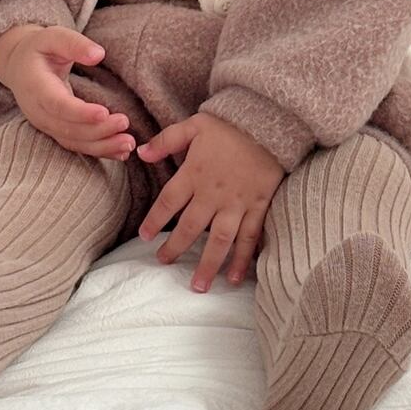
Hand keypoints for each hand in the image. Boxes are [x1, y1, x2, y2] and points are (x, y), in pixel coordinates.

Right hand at [0, 25, 136, 160]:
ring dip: (101, 146)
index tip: (104, 113)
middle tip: (125, 123)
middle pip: (68, 128)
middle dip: (98, 130)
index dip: (80, 112)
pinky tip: (120, 152)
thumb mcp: (53, 37)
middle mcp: (38, 111)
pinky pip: (76, 145)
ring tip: (128, 144)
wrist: (19, 66)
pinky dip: (98, 150)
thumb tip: (99, 54)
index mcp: (35, 86)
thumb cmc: (40, 49)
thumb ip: (74, 44)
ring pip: (73, 141)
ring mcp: (45, 124)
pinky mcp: (55, 131)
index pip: (57, 104)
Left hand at [135, 111, 284, 292]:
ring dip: (208, 264)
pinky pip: (250, 237)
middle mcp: (213, 193)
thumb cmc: (229, 124)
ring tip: (198, 286)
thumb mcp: (194, 124)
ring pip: (219, 240)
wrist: (269, 123)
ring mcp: (237, 203)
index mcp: (195, 173)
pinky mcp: (258, 206)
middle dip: (175, 248)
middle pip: (190, 227)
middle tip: (163, 263)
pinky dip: (243, 258)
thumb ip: (166, 140)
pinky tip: (235, 277)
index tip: (145, 237)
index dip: (155, 220)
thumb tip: (140, 152)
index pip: (168, 201)